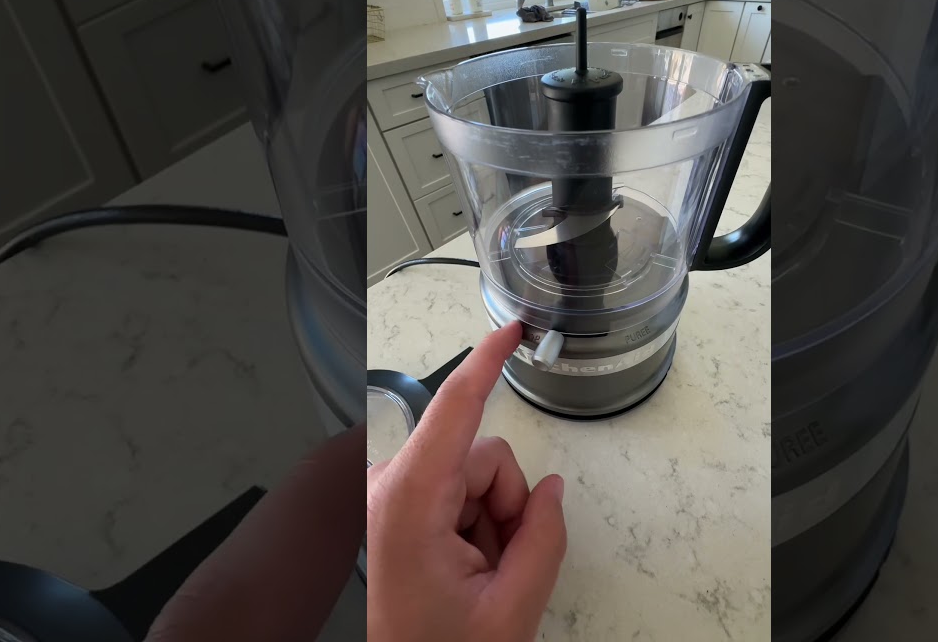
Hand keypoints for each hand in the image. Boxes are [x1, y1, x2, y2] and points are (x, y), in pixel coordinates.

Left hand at [367, 321, 567, 641]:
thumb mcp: (510, 608)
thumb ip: (543, 538)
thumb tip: (550, 490)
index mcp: (406, 502)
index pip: (454, 409)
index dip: (487, 362)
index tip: (509, 328)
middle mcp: (387, 488)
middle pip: (481, 456)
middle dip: (505, 504)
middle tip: (497, 566)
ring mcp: (387, 498)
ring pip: (474, 476)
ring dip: (490, 522)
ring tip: (474, 575)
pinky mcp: (391, 508)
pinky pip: (456, 493)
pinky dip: (472, 528)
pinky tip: (459, 570)